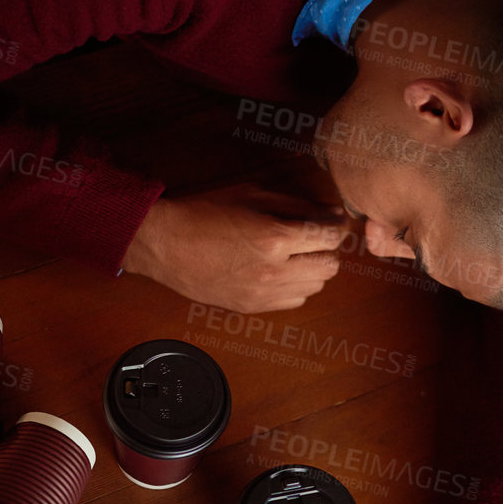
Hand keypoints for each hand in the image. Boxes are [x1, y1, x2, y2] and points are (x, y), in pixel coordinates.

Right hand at [120, 184, 351, 312]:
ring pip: (316, 287)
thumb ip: (297, 205)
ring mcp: (263, 294)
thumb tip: (332, 214)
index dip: (336, 226)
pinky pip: (295, 301)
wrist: (165, 245)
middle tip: (314, 237)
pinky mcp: (252, 307)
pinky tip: (280, 271)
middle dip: (328, 249)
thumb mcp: (252, 196)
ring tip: (295, 254)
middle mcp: (273, 272)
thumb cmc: (204, 213)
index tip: (332, 221)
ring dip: (313, 269)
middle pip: (330, 267)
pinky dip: (297, 286)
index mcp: (274, 239)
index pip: (330, 237)